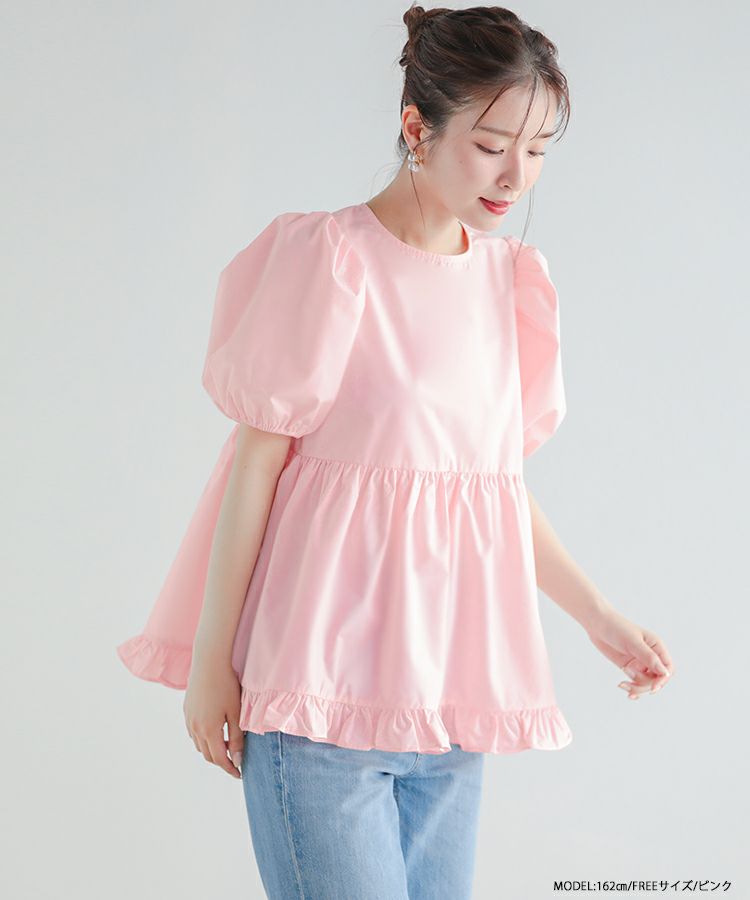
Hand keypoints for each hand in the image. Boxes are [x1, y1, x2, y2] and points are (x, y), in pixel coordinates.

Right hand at [183, 655, 243, 778]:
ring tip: (227, 744)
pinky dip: (204, 738)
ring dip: (212, 749)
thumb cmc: (226, 685)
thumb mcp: (236, 712)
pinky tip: (215, 730)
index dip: (230, 768)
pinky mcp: (187, 710)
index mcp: (209, 730)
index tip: (239, 773)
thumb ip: (237, 737)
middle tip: (236, 759)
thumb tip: (238, 759)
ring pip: (199, 744)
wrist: (209, 662)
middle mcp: (195, 728)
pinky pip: (194, 732)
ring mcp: (189, 719)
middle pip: (208, 755)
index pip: (219, 759)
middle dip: (221, 760)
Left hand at [585, 607, 674, 699]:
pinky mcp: (630, 668)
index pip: (668, 668)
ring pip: (646, 683)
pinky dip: (632, 688)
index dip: (663, 680)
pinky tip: (623, 687)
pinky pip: (636, 682)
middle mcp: (651, 656)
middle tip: (631, 686)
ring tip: (622, 685)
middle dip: (646, 685)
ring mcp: (640, 663)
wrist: (597, 624)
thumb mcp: (633, 642)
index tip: (653, 688)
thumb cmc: (616, 628)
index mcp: (657, 647)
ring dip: (637, 688)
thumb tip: (665, 673)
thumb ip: (649, 657)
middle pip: (657, 679)